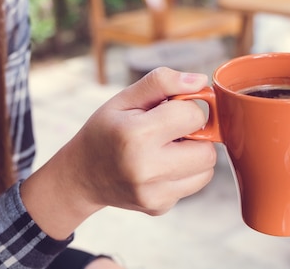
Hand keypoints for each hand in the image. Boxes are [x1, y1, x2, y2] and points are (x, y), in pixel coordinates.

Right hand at [21, 67, 216, 238]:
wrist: (82, 174)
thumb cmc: (105, 130)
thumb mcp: (124, 99)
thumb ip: (161, 82)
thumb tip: (200, 81)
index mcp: (136, 135)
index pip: (193, 115)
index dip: (186, 106)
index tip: (170, 108)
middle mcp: (146, 169)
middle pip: (207, 150)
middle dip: (196, 135)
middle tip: (172, 131)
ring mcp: (153, 194)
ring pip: (207, 171)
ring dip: (194, 155)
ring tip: (167, 148)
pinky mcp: (159, 207)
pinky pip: (193, 185)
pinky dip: (184, 172)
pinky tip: (161, 166)